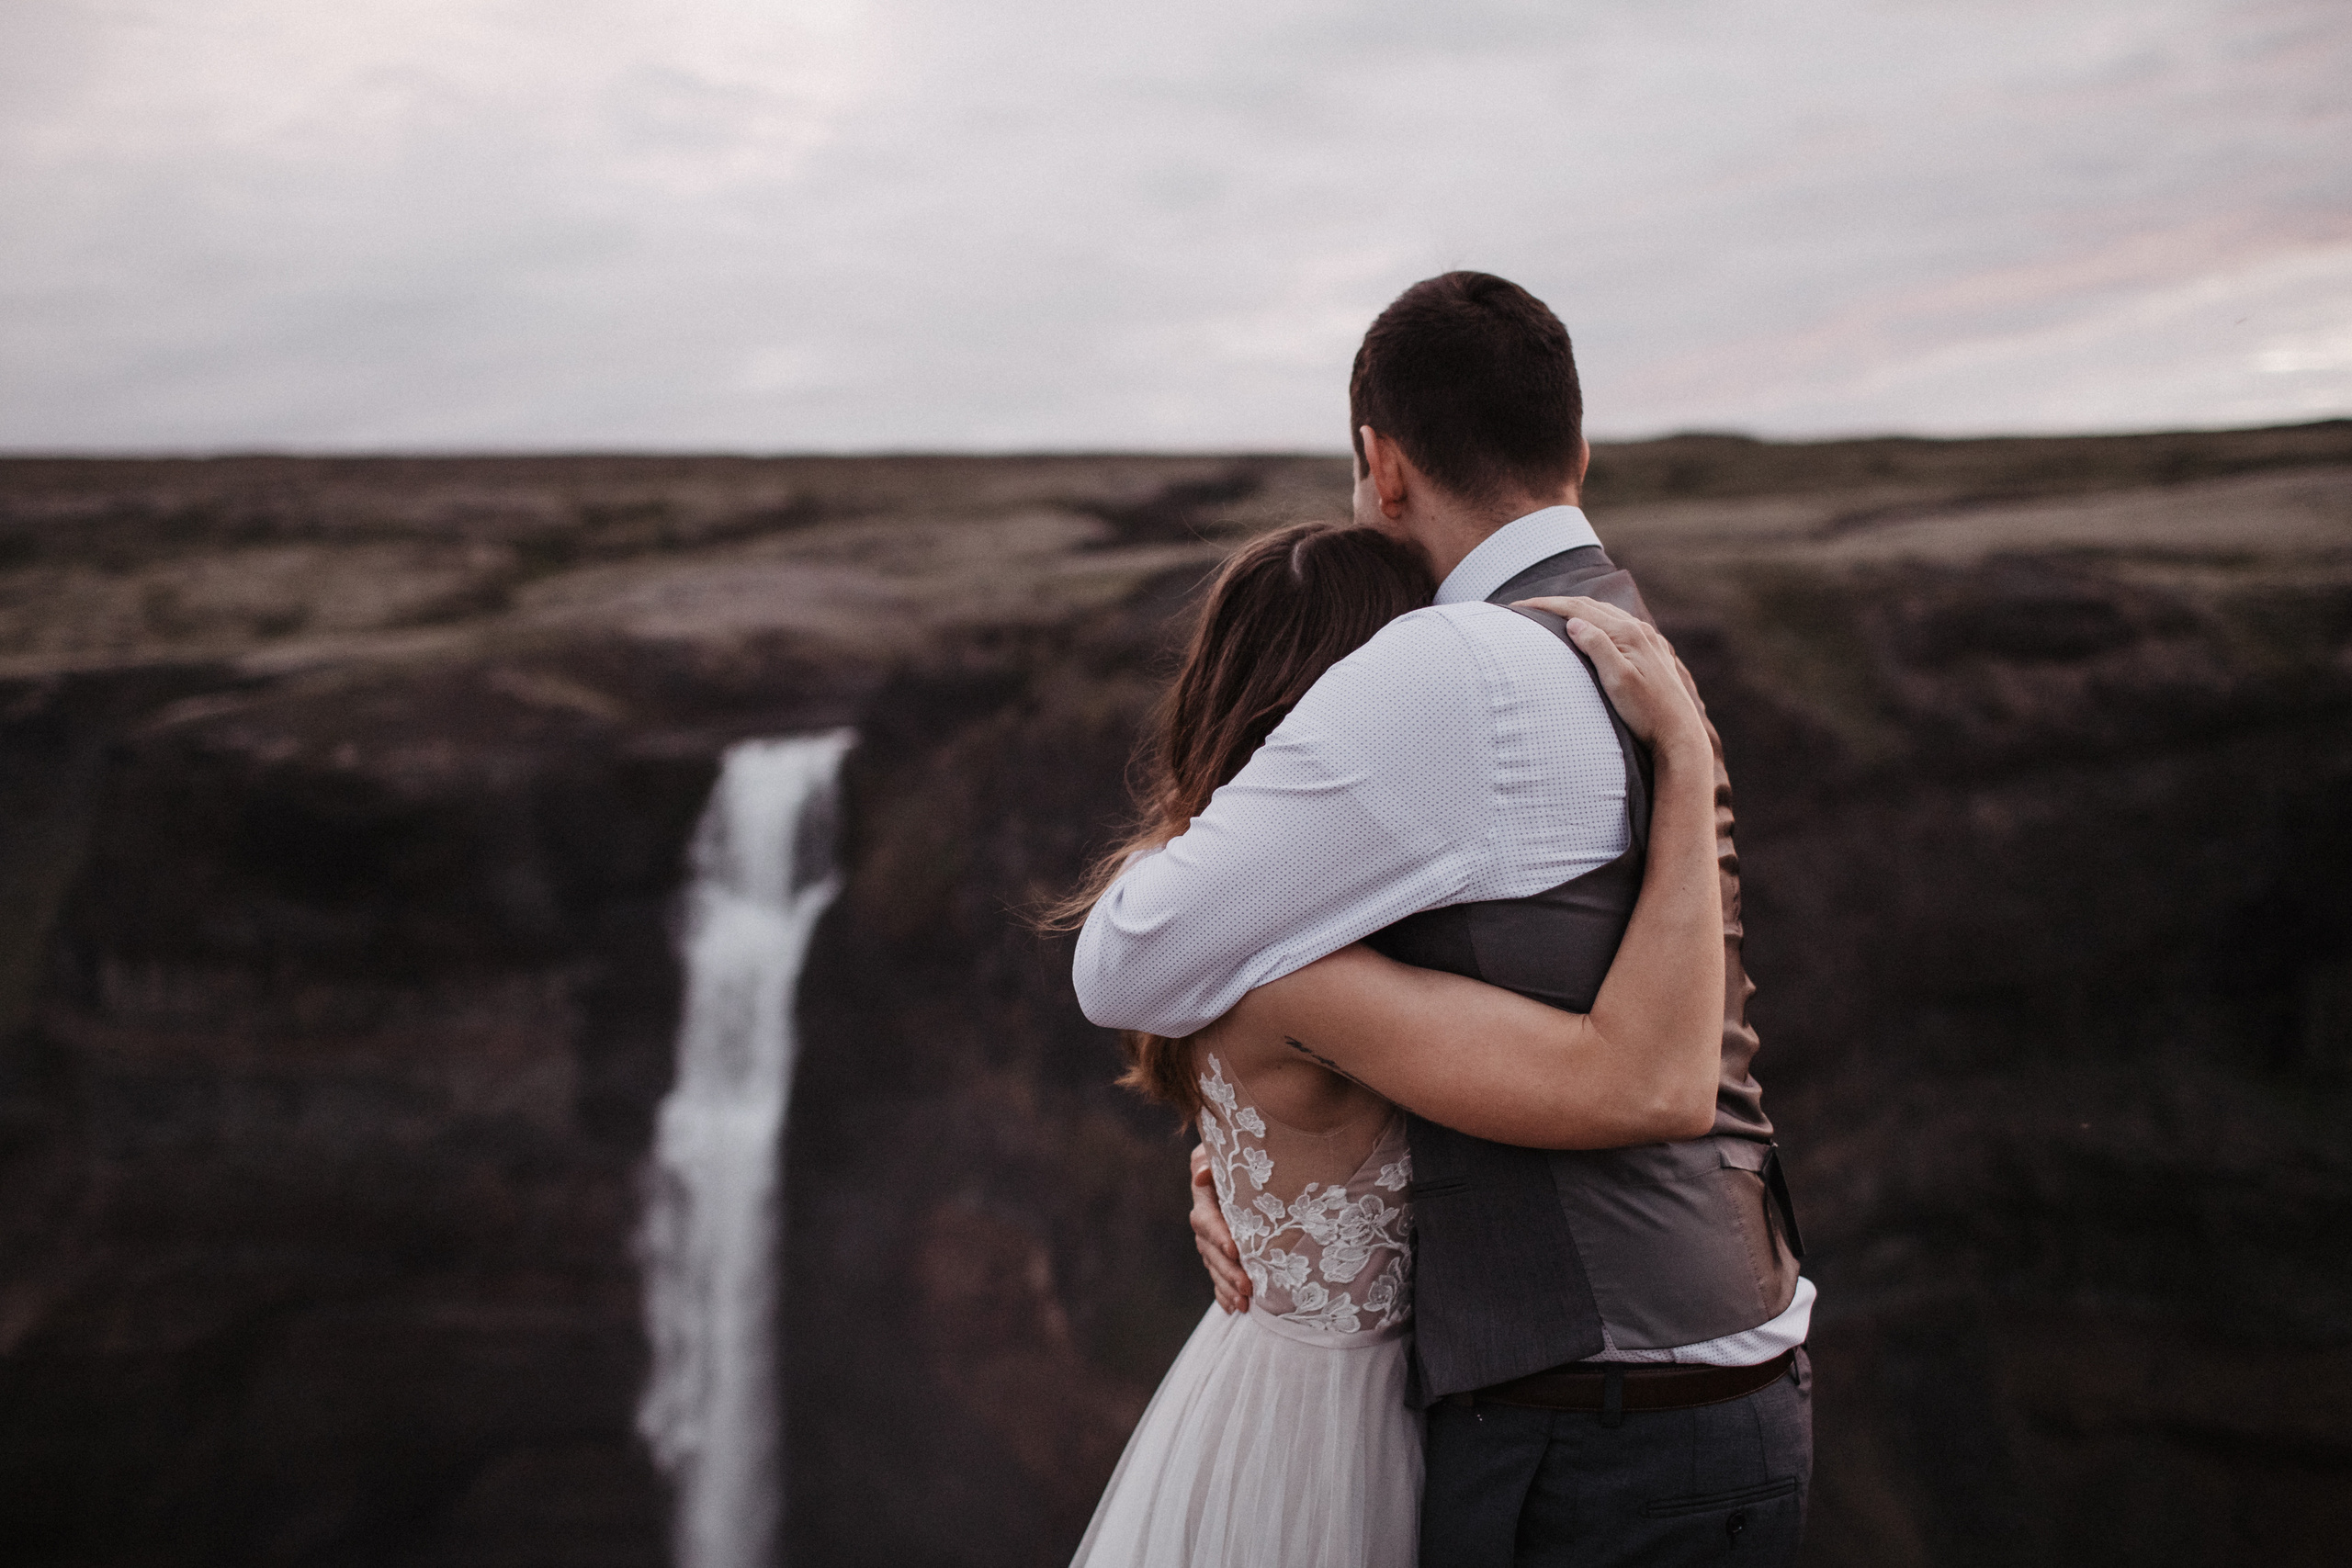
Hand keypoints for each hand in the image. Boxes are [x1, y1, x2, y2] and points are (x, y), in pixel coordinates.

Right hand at [1189, 1144, 1250, 1312]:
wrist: (1241, 1167)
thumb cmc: (1237, 1153)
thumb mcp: (1221, 1150)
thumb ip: (1210, 1160)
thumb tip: (1201, 1175)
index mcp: (1204, 1198)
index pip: (1207, 1220)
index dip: (1218, 1236)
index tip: (1235, 1250)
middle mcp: (1203, 1222)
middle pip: (1210, 1251)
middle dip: (1228, 1271)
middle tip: (1248, 1286)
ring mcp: (1209, 1241)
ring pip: (1214, 1268)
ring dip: (1227, 1288)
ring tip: (1245, 1304)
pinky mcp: (1218, 1255)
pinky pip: (1216, 1278)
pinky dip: (1223, 1295)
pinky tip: (1234, 1309)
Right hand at [1510, 595, 1704, 753]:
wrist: (1679, 734)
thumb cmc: (1647, 713)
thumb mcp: (1617, 681)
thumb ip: (1597, 647)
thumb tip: (1574, 622)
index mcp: (1627, 633)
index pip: (1578, 610)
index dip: (1546, 605)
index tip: (1517, 607)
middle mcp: (1639, 630)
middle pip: (1590, 606)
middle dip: (1556, 603)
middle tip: (1526, 608)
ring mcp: (1647, 639)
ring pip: (1605, 613)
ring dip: (1576, 609)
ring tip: (1551, 613)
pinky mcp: (1652, 651)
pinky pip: (1617, 625)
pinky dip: (1595, 620)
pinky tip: (1590, 627)